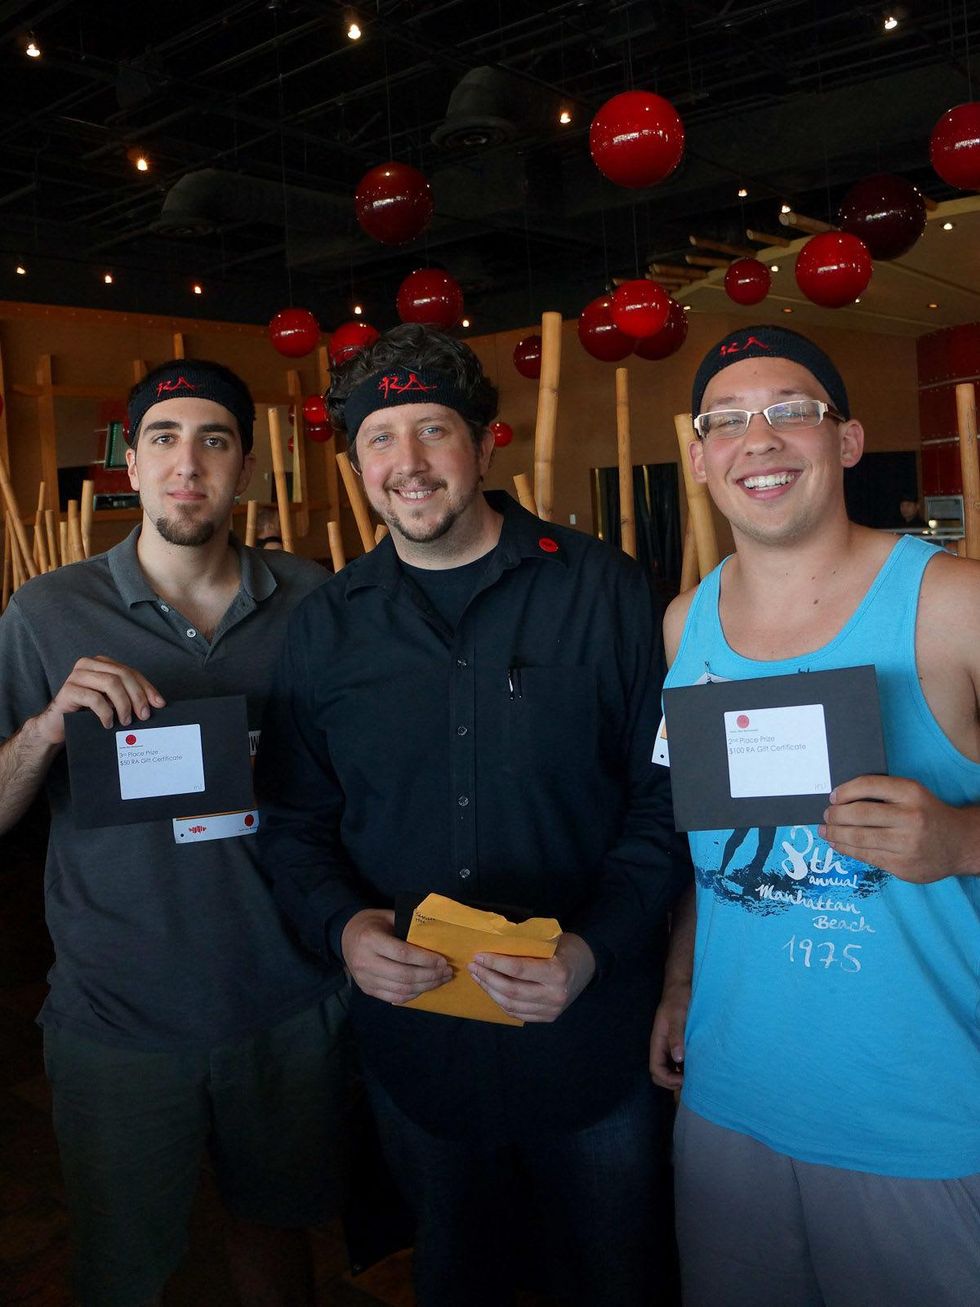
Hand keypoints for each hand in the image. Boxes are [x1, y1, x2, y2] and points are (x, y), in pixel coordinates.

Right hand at [33, 656, 165, 746]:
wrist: (57, 726)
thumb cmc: (87, 713)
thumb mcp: (112, 702)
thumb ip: (129, 697)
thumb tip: (157, 703)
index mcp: (101, 663)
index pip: (131, 672)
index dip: (147, 688)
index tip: (159, 704)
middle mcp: (89, 665)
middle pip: (122, 675)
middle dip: (137, 696)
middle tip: (143, 716)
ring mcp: (76, 675)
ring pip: (110, 683)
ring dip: (123, 704)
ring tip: (126, 721)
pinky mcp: (68, 690)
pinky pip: (94, 698)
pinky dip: (106, 712)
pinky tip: (108, 723)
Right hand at [341, 908, 451, 1002]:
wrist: (344, 935)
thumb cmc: (371, 923)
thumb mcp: (387, 916)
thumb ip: (408, 925)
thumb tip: (436, 936)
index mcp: (370, 939)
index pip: (403, 953)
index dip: (426, 959)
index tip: (443, 961)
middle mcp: (365, 961)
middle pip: (404, 975)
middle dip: (430, 976)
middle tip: (447, 972)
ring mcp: (365, 979)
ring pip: (401, 990)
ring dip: (425, 987)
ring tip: (441, 980)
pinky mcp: (367, 990)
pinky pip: (393, 997)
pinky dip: (412, 995)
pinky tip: (425, 987)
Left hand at [467, 932, 595, 1022]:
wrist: (587, 966)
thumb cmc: (565, 948)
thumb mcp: (549, 942)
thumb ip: (526, 947)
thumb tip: (492, 944)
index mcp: (557, 973)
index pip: (518, 970)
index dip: (495, 963)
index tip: (479, 956)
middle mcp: (554, 995)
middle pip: (511, 990)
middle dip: (488, 978)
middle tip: (474, 966)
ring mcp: (551, 1010)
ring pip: (511, 1004)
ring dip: (490, 990)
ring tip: (478, 977)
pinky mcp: (547, 1018)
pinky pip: (517, 1013)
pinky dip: (500, 1002)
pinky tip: (491, 990)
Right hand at [649, 981, 689, 1089]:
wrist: (683, 984)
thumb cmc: (679, 998)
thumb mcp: (678, 1014)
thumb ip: (676, 1035)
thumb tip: (678, 1059)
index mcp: (658, 1041)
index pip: (655, 1069)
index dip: (668, 1079)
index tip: (684, 1078)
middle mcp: (662, 1046)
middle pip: (660, 1074)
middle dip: (673, 1083)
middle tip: (692, 1082)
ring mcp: (670, 1045)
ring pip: (670, 1070)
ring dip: (680, 1077)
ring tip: (697, 1078)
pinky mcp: (679, 1042)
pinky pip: (679, 1062)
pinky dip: (686, 1069)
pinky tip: (699, 1067)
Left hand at [820, 774, 977, 882]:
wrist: (959, 843)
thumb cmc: (927, 814)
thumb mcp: (913, 794)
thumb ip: (884, 793)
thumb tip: (840, 799)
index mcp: (911, 793)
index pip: (869, 785)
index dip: (845, 791)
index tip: (833, 797)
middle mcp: (910, 817)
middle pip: (859, 814)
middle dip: (836, 815)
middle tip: (826, 815)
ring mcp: (906, 844)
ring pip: (859, 838)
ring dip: (836, 834)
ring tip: (826, 831)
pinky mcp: (902, 866)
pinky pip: (867, 857)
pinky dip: (847, 850)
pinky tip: (838, 844)